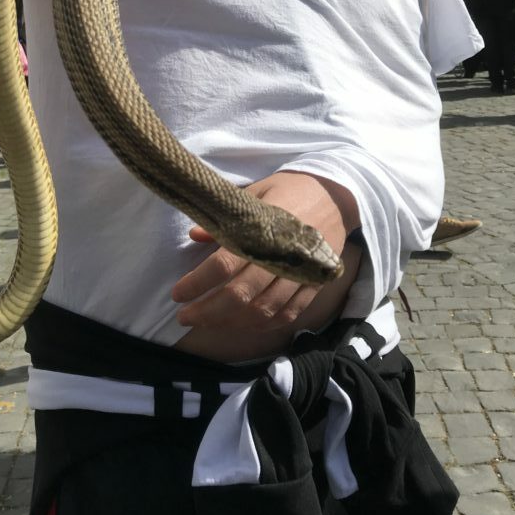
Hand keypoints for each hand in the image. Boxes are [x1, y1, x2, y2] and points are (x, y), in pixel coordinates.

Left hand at [172, 171, 359, 333]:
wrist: (337, 195)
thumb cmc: (290, 190)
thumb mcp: (255, 193)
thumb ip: (226, 217)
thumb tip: (194, 235)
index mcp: (265, 230)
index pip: (225, 264)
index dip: (198, 283)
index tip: (177, 293)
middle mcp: (283, 256)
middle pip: (241, 295)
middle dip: (208, 310)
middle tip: (185, 316)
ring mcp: (301, 275)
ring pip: (263, 310)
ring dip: (231, 322)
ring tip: (208, 323)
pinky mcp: (315, 286)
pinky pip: (287, 315)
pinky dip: (263, 324)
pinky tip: (242, 324)